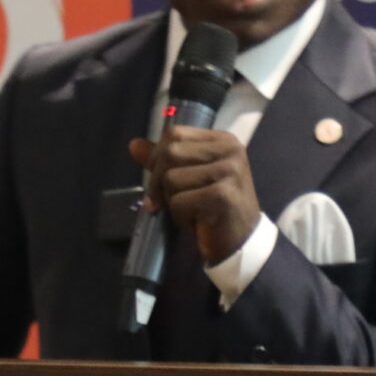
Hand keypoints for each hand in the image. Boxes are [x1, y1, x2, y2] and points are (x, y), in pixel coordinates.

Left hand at [128, 127, 261, 264]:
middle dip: (160, 182)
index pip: (174, 133)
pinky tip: (198, 221)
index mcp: (223, 141)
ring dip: (173, 202)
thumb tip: (134, 144)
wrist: (241, 242)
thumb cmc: (214, 208)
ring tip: (193, 211)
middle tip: (175, 201)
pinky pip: (178, 202)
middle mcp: (230, 151)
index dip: (158, 156)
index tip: (162, 178)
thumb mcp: (191, 177)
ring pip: (171, 179)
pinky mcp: (222, 196)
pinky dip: (180, 217)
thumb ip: (165, 159)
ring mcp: (228, 172)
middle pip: (170, 153)